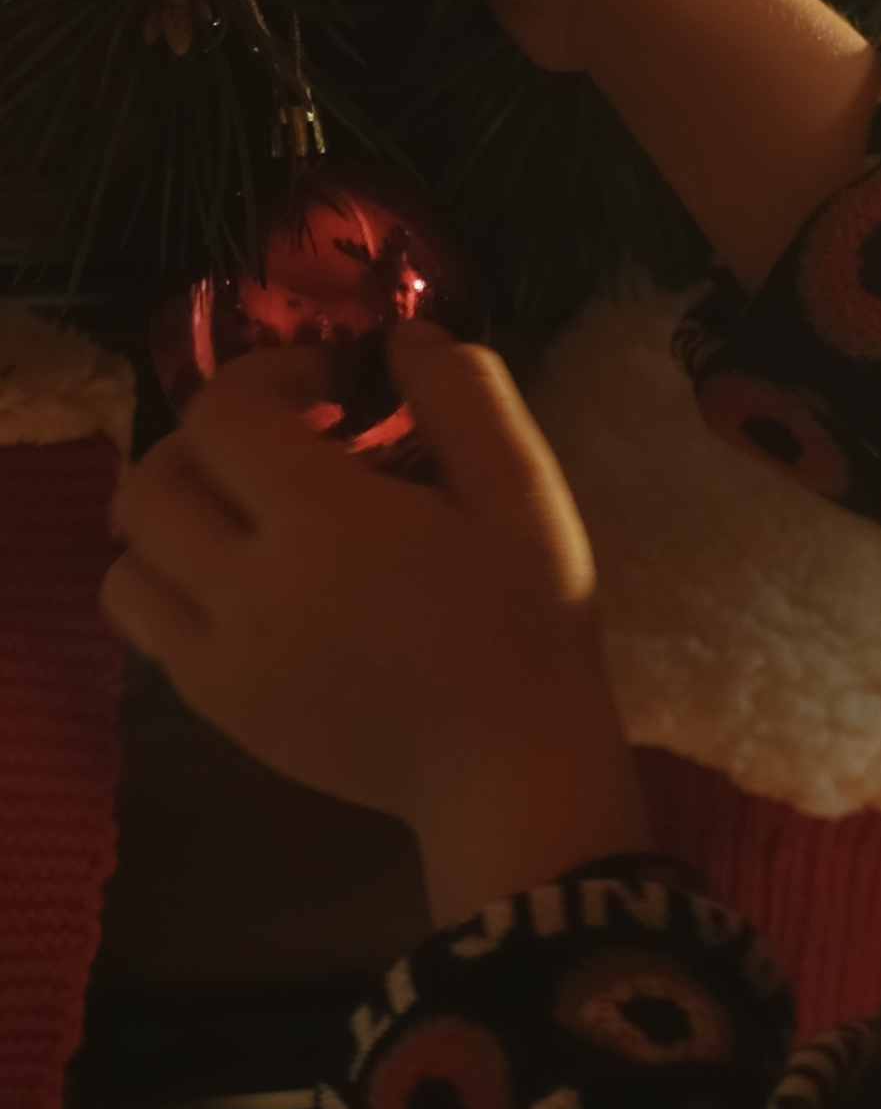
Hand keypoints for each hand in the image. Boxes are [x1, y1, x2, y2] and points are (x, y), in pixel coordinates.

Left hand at [100, 324, 648, 926]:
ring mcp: (218, 657)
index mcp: (319, 521)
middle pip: (152, 481)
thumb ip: (464, 397)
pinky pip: (150, 630)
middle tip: (277, 449)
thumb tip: (403, 339)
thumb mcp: (520, 492)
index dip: (268, 375)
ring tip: (242, 521)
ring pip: (129, 560)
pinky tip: (250, 589)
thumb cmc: (523, 624)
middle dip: (205, 443)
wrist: (506, 769)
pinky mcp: (218, 709)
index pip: (225, 412)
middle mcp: (243, 586)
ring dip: (170, 520)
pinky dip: (175, 590)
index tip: (329, 391)